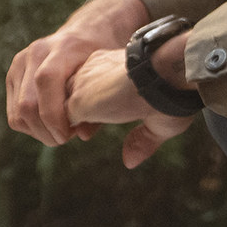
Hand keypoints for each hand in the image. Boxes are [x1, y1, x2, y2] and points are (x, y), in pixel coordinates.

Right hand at [5, 0, 146, 145]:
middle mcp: (34, 53)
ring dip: (38, 132)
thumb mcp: (106, 76)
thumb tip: (83, 135)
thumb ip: (96, 105)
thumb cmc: (100, 58)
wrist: (85, 33)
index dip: (54, 116)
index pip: (45, 82)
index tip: (70, 135)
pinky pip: (14, 114)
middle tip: (65, 137)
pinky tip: (49, 122)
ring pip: (17, 114)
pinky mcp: (12, 76)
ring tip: (60, 129)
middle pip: (26, 105)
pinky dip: (31, 126)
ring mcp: (19, 64)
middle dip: (46, 132)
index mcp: (61, 48)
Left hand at [64, 37, 200, 170]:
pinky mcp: (77, 102)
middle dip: (65, 117)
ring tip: (65, 138)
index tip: (92, 125)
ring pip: (55, 107)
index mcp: (109, 66)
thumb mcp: (158, 117)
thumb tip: (130, 161)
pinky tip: (68, 138)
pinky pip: (57, 122)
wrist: (166, 75)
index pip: (86, 86)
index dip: (85, 108)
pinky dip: (60, 133)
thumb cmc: (171, 91)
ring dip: (58, 126)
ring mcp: (81, 86)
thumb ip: (142, 138)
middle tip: (69, 134)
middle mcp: (90, 70)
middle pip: (64, 94)